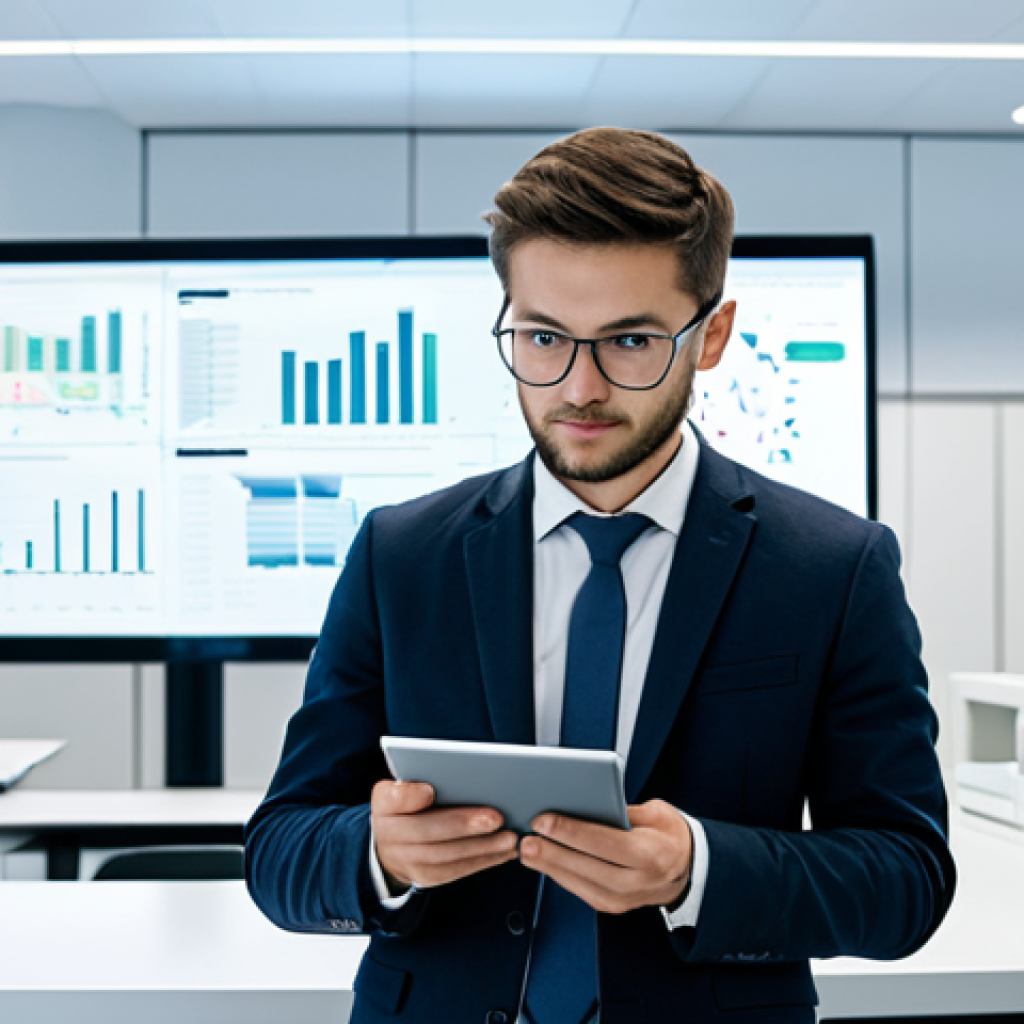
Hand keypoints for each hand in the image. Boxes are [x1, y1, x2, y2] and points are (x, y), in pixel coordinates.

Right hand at [370, 780, 518, 890]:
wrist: (390, 843)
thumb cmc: (406, 806)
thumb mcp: (402, 788)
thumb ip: (414, 785)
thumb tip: (432, 790)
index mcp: (384, 804)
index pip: (394, 798)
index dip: (410, 796)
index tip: (430, 790)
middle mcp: (389, 835)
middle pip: (426, 832)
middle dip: (463, 825)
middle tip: (496, 818)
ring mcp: (406, 861)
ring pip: (445, 856)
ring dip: (481, 847)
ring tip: (509, 838)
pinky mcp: (425, 877)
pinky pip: (455, 870)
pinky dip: (482, 860)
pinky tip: (504, 851)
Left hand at [518, 799, 692, 913]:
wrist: (688, 870)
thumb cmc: (670, 836)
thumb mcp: (656, 813)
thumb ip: (623, 810)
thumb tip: (585, 802)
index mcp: (650, 853)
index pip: (605, 842)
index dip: (571, 832)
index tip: (545, 820)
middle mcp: (637, 882)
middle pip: (588, 867)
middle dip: (552, 852)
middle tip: (526, 838)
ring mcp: (625, 899)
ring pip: (580, 883)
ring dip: (550, 866)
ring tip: (526, 849)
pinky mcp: (613, 906)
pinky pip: (581, 891)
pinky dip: (560, 876)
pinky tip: (543, 862)